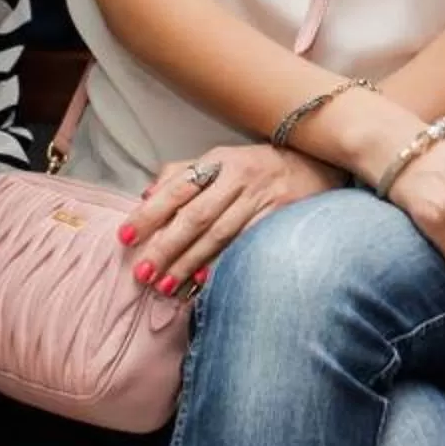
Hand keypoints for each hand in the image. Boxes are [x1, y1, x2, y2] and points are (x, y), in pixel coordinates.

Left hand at [124, 143, 335, 290]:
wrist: (320, 163)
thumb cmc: (260, 167)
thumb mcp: (223, 159)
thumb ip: (183, 174)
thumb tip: (146, 195)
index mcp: (220, 161)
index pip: (177, 189)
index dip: (149, 212)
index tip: (125, 236)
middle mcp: (240, 177)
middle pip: (196, 216)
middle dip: (166, 246)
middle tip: (142, 272)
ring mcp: (263, 198)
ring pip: (219, 235)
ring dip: (190, 262)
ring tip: (166, 285)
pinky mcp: (282, 218)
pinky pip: (247, 245)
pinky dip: (225, 264)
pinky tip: (206, 282)